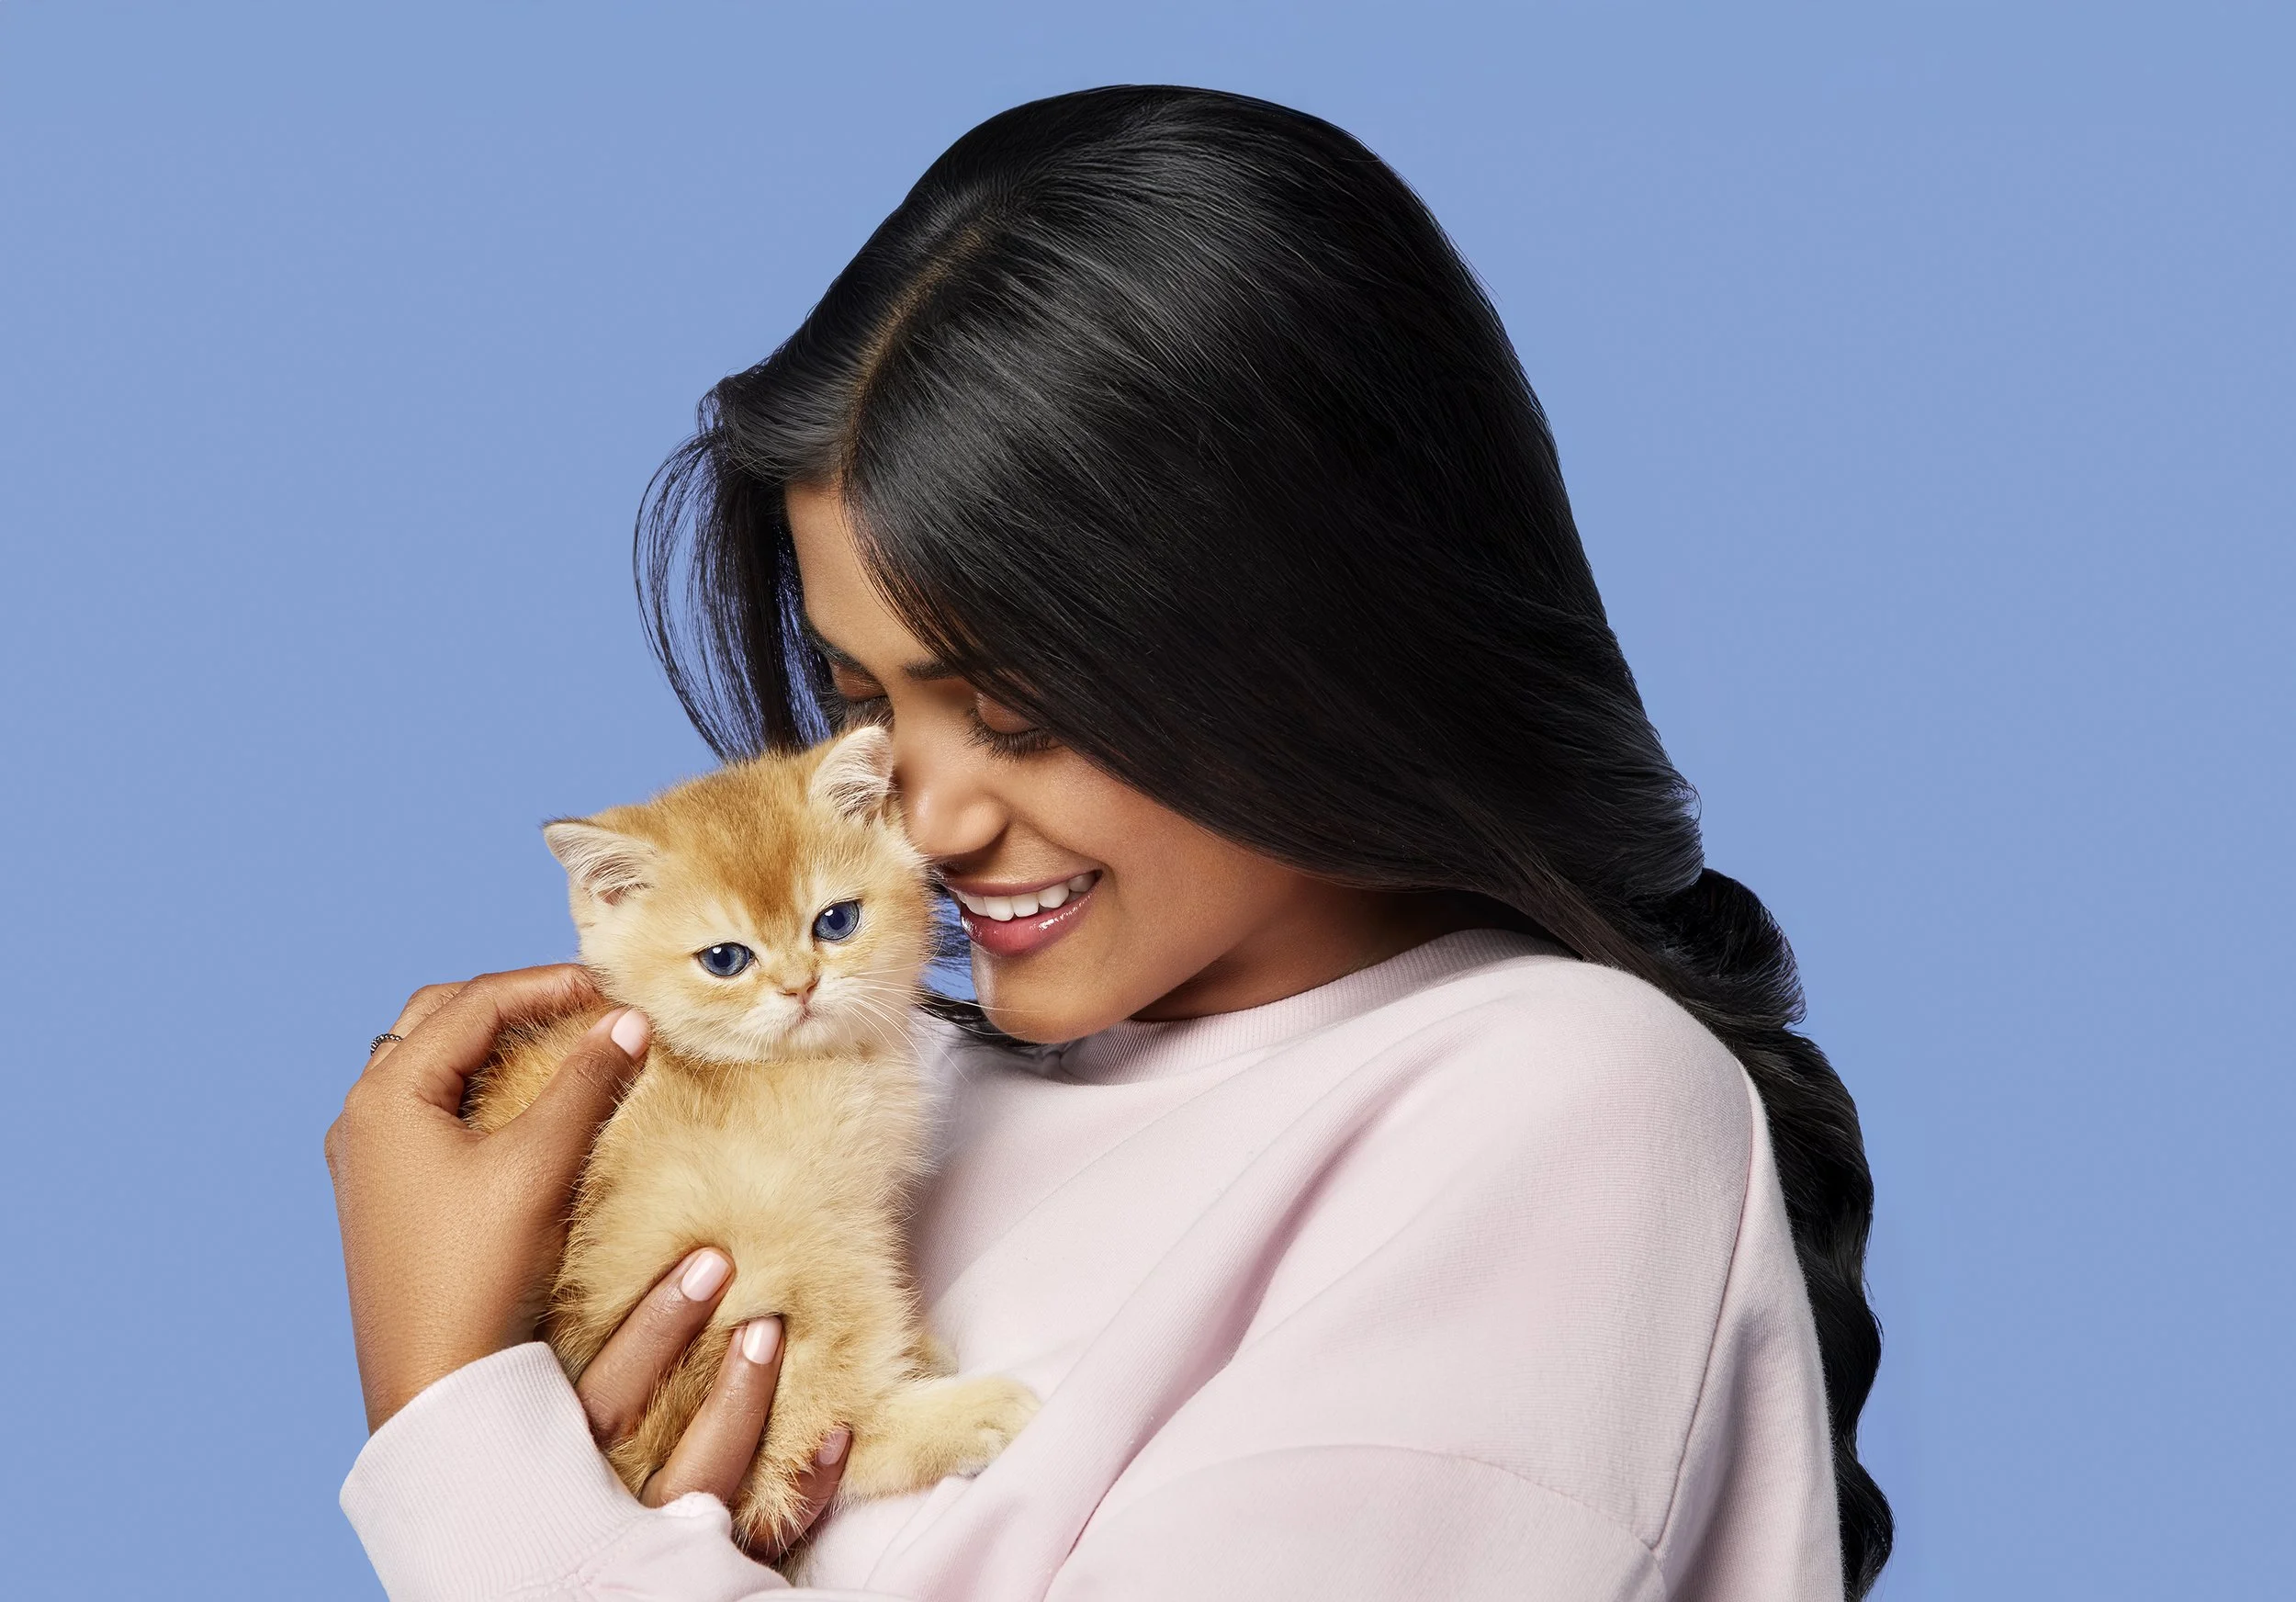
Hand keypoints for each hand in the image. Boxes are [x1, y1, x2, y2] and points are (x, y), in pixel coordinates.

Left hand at [326, 965, 646, 1430]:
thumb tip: (628, 1021)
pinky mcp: (386, 1193)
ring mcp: (368, 1157)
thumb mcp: (538, 1167)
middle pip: (440, 1019)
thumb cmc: (475, 1271)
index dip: (548, 985)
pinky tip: (524, 1111)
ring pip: (433, 1063)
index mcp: (387, 1094)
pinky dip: (481, 1087)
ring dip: (495, 1044)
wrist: (431, 1385)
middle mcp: (364, 1115)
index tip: (614, 990)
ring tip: (562, 1048)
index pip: (475, 1003)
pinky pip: (431, 1109)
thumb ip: (586, 1083)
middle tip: (584, 1007)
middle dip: (514, 1003)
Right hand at [577, 1250, 850, 1561]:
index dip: (647, 1326)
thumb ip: (605, 1349)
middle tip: (726, 1269)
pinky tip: (840, 1434)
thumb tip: (690, 1254)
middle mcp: (608, 1495)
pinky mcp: (715, 1565)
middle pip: (627, 1426)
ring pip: (698, 1483)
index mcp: (567, 1449)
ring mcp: (663, 1537)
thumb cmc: (611, 1446)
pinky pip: (765, 1533)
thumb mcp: (593, 1398)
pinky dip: (809, 1487)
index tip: (705, 1261)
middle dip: (672, 1341)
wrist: (628, 1560)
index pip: (596, 1391)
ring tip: (772, 1332)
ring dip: (739, 1403)